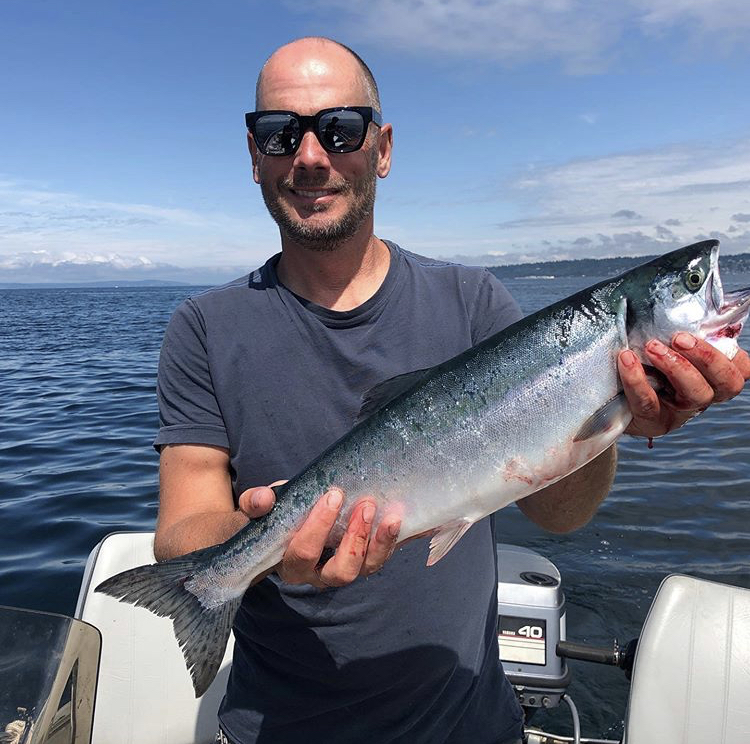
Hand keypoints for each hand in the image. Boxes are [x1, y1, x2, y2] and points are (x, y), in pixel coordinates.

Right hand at [239, 483, 401, 589]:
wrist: (285, 525)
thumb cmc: (273, 517)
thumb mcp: (258, 508)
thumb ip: (256, 504)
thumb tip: (263, 500)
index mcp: (290, 564)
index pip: (303, 554)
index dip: (318, 528)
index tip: (333, 495)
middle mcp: (319, 574)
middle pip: (341, 573)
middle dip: (355, 541)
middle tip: (365, 505)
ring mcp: (345, 568)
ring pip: (367, 569)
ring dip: (381, 543)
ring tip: (391, 515)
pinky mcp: (364, 558)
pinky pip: (383, 556)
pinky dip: (398, 541)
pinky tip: (410, 521)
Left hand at [618, 332, 749, 437]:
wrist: (611, 397)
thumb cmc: (643, 360)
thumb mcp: (665, 341)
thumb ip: (681, 324)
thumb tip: (689, 282)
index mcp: (713, 374)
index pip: (742, 368)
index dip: (735, 355)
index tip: (714, 332)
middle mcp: (704, 394)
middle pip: (727, 382)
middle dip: (707, 357)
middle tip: (679, 337)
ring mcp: (681, 411)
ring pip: (696, 393)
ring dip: (677, 366)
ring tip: (652, 346)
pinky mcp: (653, 421)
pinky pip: (649, 402)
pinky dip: (638, 379)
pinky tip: (627, 360)